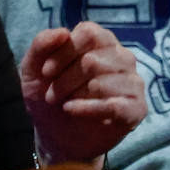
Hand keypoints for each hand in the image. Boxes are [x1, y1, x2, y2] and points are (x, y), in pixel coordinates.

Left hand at [19, 22, 145, 164]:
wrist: (58, 138)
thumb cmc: (50, 97)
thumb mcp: (33, 70)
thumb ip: (41, 45)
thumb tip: (62, 32)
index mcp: (102, 40)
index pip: (88, 34)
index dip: (63, 53)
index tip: (46, 72)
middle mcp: (122, 57)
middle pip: (92, 61)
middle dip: (64, 81)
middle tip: (52, 95)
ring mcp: (133, 82)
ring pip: (101, 83)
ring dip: (74, 96)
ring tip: (65, 104)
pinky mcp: (136, 108)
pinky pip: (114, 106)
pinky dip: (87, 109)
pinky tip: (71, 110)